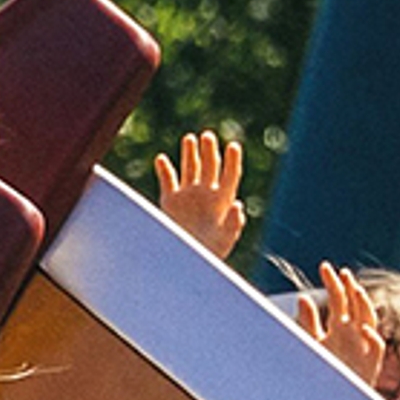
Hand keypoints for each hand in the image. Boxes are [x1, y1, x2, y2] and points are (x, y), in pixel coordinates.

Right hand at [153, 129, 247, 259]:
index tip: (232, 146)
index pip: (230, 175)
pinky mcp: (170, 203)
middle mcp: (206, 195)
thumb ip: (233, 224)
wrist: (185, 263)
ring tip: (189, 138)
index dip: (232, 161)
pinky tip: (161, 158)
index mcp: (222, 201)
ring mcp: (187, 197)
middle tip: (207, 136)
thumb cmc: (210, 254)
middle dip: (209, 151)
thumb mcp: (225, 240)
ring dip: (189, 154)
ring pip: (189, 170)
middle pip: (210, 167)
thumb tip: (238, 205)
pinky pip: (167, 182)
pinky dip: (164, 170)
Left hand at [299, 261, 389, 392]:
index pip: (338, 299)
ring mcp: (363, 346)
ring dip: (364, 306)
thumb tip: (303, 297)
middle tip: (341, 272)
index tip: (325, 267)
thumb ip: (309, 322)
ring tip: (356, 291)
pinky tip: (364, 330)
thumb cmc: (326, 369)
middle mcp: (353, 333)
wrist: (333, 399)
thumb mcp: (313, 342)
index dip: (333, 283)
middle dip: (348, 288)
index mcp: (339, 327)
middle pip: (354, 305)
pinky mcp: (371, 363)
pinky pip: (376, 348)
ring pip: (369, 321)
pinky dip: (372, 339)